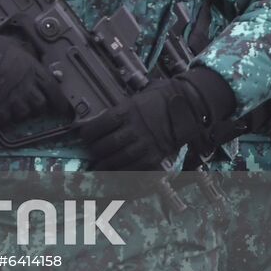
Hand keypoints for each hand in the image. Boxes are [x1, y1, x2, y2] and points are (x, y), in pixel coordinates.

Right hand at [0, 12, 62, 125]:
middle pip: (40, 107)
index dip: (59, 102)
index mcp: (35, 71)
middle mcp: (28, 87)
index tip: (60, 107)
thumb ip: (29, 55)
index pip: (54, 92)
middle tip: (28, 102)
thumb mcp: (18, 46)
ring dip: (19, 112)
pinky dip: (2, 117)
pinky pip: (5, 120)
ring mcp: (14, 99)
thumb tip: (32, 55)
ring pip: (24, 115)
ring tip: (10, 104)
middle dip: (36, 107)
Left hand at [78, 68, 235, 170]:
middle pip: (106, 144)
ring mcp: (145, 143)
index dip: (88, 133)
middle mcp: (134, 128)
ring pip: (118, 158)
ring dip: (105, 164)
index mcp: (126, 111)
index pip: (99, 125)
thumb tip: (98, 122)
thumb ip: (118, 111)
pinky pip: (135, 167)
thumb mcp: (134, 99)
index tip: (84, 137)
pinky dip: (122, 171)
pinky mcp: (155, 155)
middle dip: (95, 151)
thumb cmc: (158, 99)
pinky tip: (115, 172)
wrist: (187, 105)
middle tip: (91, 153)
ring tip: (98, 166)